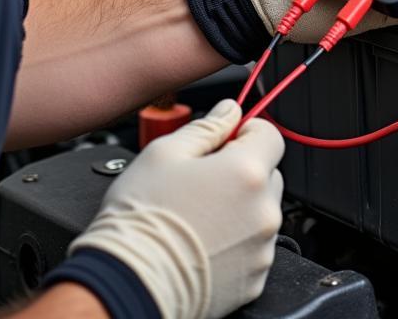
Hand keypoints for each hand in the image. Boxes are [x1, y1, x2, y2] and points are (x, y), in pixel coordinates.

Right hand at [69, 100, 282, 318]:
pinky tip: (203, 244)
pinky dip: (236, 243)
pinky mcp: (253, 280)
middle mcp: (263, 211)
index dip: (246, 132)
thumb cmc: (141, 221)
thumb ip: (206, 126)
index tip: (226, 141)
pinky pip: (253, 248)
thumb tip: (229, 111)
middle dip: (242, 171)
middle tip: (203, 182)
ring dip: (240, 208)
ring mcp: (261, 248)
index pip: (270, 135)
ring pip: (260, 212)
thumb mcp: (164, 153)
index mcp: (247, 172)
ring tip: (198, 217)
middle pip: (267, 174)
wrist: (127, 285)